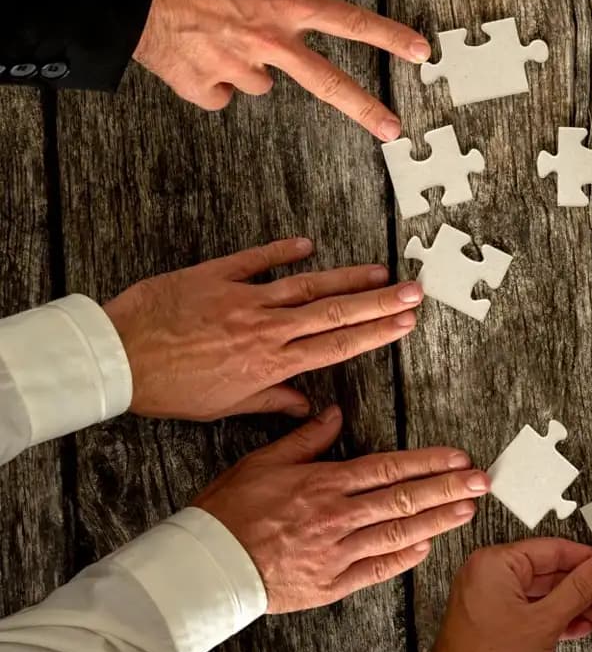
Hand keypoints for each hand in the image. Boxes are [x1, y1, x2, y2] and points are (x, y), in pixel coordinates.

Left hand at [104, 236, 421, 420]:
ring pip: (307, 284)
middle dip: (380, 301)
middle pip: (335, 311)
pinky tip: (307, 244)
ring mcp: (243, 298)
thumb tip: (305, 405)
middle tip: (414, 290)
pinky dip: (283, 250)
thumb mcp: (221, 406)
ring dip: (347, 277)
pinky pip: (257, 260)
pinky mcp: (216, 276)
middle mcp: (266, 328)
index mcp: (269, 362)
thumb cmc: (165, 388)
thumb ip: (269, 399)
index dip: (376, 333)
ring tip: (380, 271)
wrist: (117, 357)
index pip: (336, 345)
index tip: (405, 324)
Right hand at [137, 0, 428, 139]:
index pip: (348, 21)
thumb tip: (272, 2)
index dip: (387, 37)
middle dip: (365, 108)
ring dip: (245, 66)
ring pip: (258, 82)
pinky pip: (217, 93)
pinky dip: (208, 81)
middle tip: (392, 130)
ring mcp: (237, 67)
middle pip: (327, 81)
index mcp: (282, 4)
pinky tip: (191, 55)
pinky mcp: (202, 87)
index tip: (419, 52)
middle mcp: (269, 41)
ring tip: (214, 36)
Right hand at [190, 406, 486, 612]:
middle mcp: (335, 518)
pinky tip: (427, 547)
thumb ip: (306, 439)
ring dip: (437, 520)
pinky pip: (375, 569)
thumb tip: (334, 413)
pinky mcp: (329, 585)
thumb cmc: (228, 512)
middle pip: (403, 499)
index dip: (428, 463)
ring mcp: (335, 553)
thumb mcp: (263, 462)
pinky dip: (404, 558)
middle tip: (481, 482)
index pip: (388, 469)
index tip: (458, 458)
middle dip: (448, 489)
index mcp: (322, 484)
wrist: (203, 567)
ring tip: (466, 510)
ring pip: (397, 533)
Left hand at [385, 540, 591, 651]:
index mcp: (495, 563)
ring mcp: (490, 596)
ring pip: (545, 593)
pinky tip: (579, 625)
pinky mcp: (493, 617)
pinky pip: (532, 608)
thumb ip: (579, 589)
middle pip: (552, 572)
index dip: (590, 561)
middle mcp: (489, 574)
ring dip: (577, 605)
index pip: (555, 549)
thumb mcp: (545, 622)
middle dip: (587, 588)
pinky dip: (556, 617)